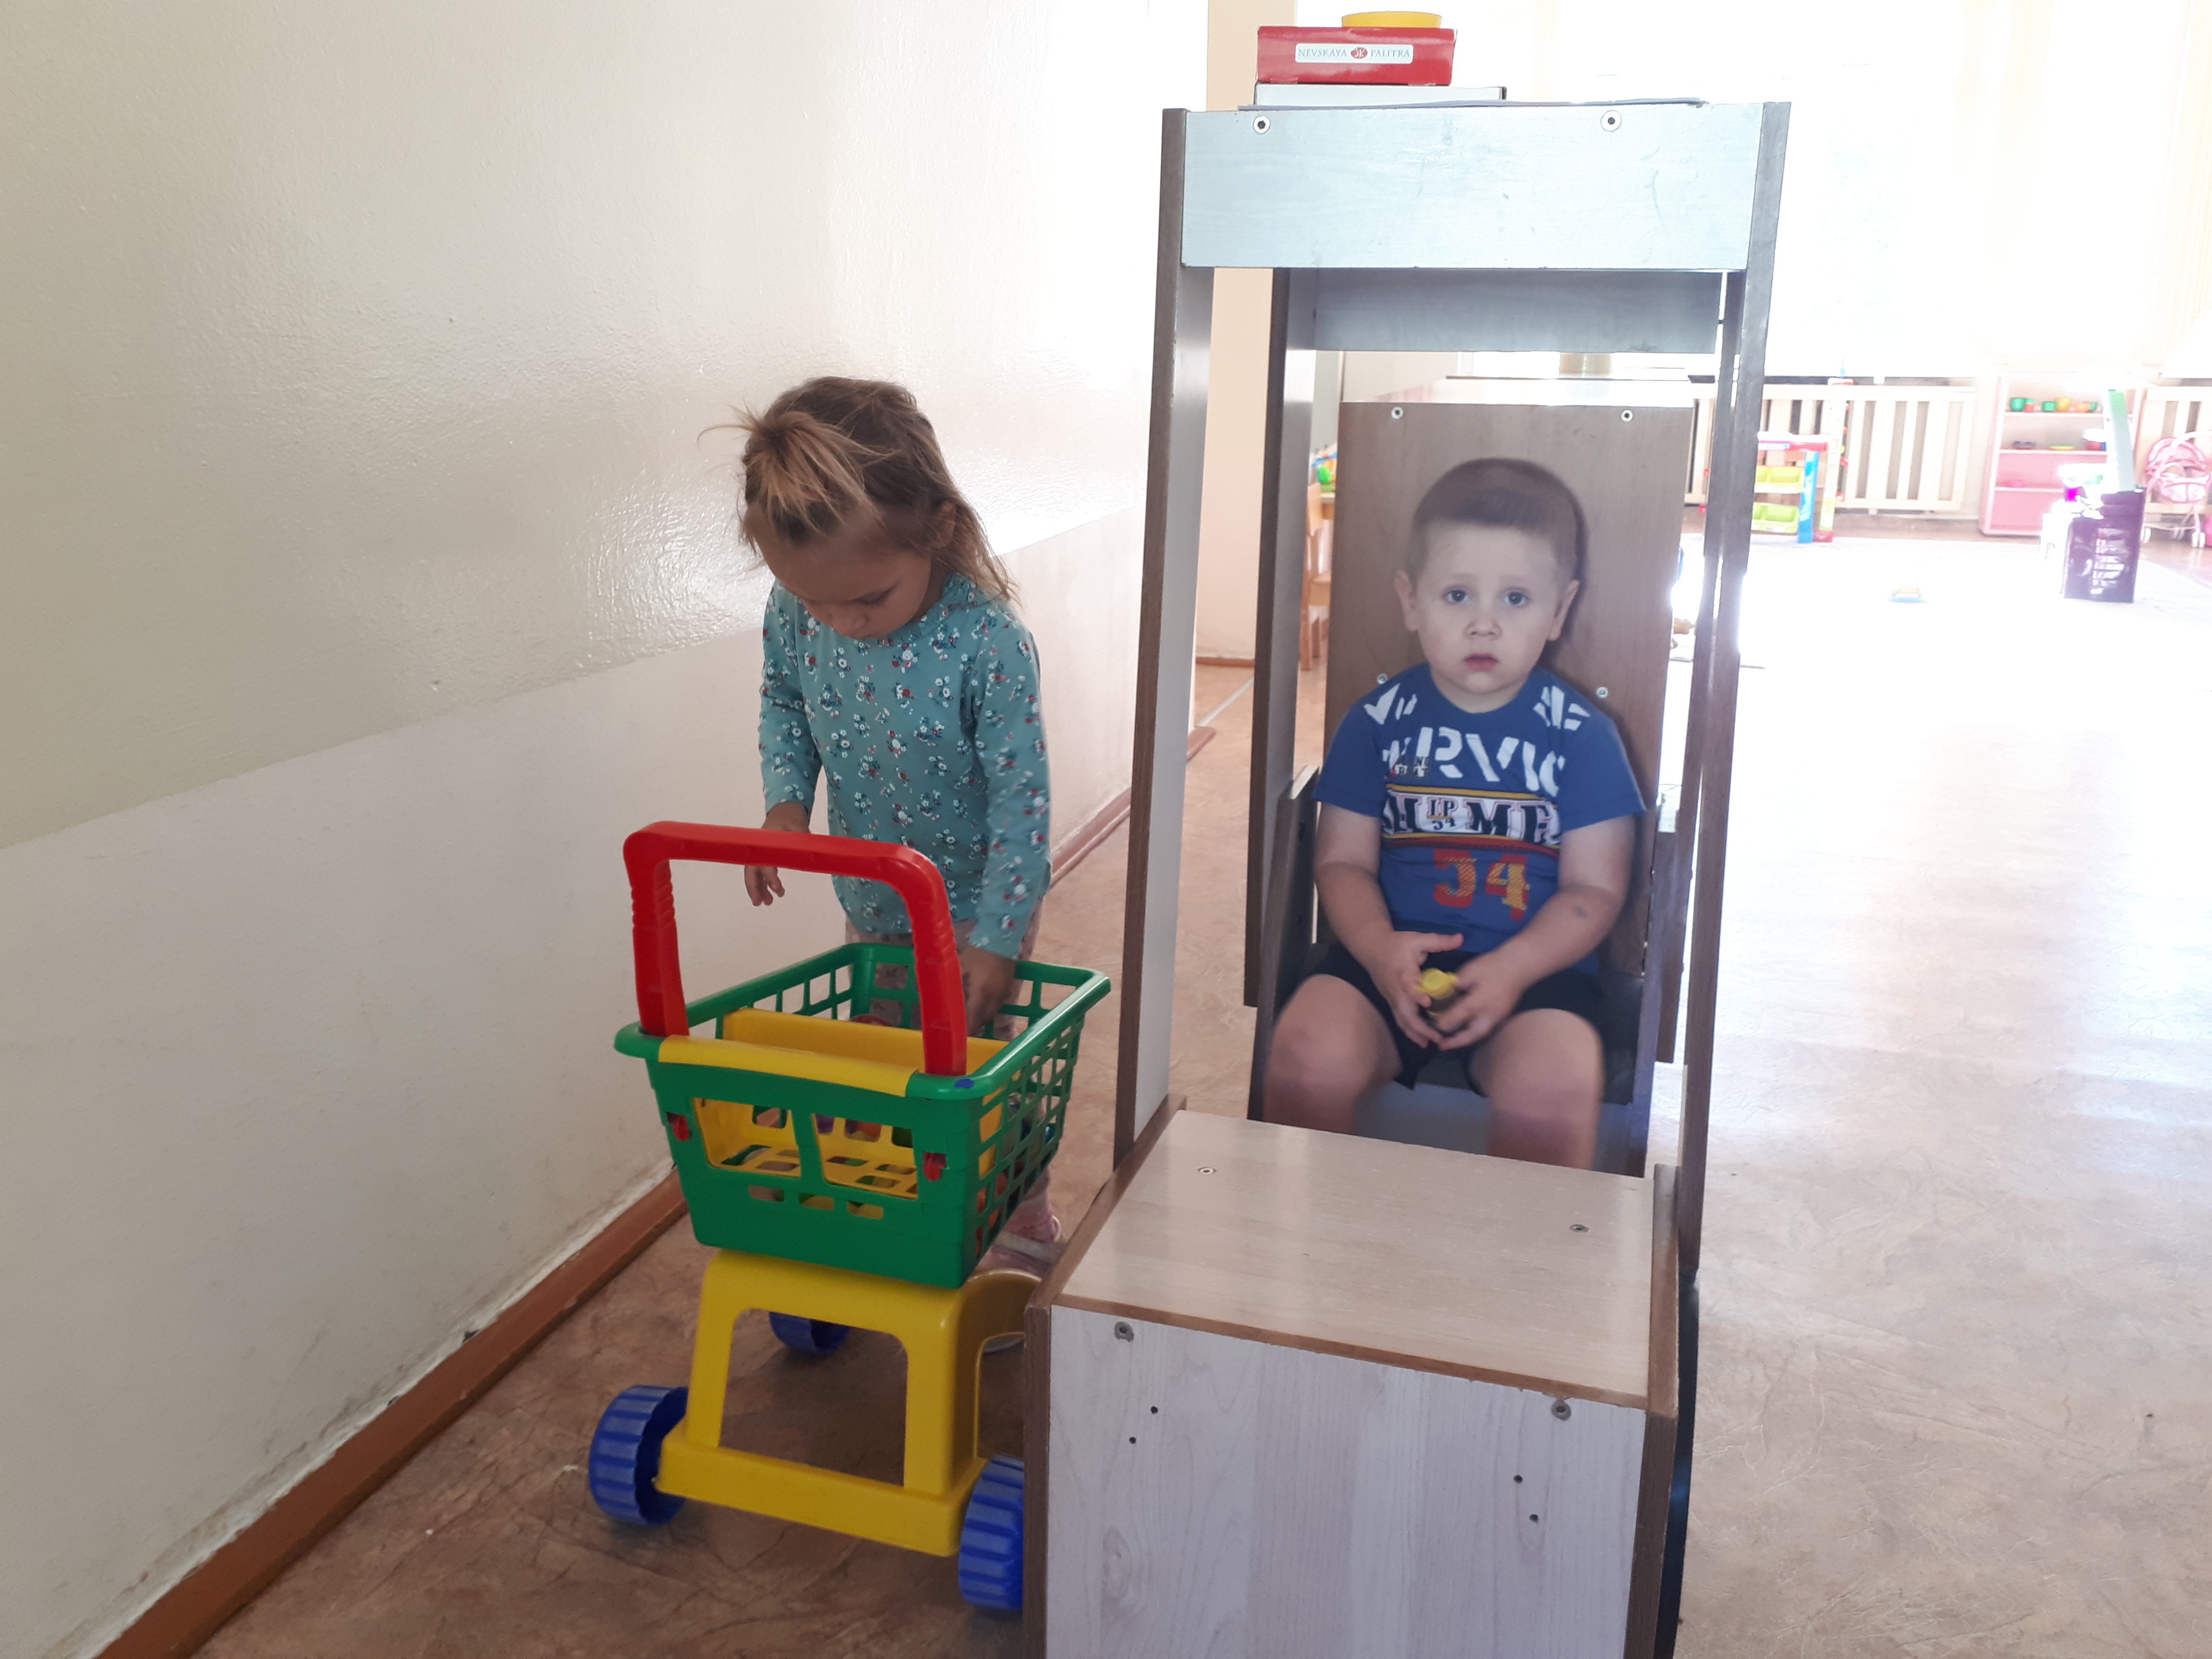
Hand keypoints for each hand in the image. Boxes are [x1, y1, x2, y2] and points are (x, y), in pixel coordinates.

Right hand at [744, 801, 810, 904]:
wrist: (785, 809)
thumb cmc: (792, 818)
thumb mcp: (799, 827)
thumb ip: (802, 841)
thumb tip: (809, 856)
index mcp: (766, 842)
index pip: (765, 862)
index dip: (769, 877)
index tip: (778, 889)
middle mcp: (760, 848)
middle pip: (752, 870)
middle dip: (755, 887)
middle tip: (761, 903)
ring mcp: (761, 852)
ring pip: (756, 873)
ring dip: (760, 888)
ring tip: (768, 902)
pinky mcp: (765, 855)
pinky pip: (762, 871)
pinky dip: (765, 883)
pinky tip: (773, 893)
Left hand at [959, 943, 1018, 1036]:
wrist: (1001, 941)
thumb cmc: (977, 954)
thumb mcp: (960, 968)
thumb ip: (952, 985)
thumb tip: (938, 998)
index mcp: (981, 993)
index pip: (973, 1020)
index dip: (966, 1030)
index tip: (956, 1035)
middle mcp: (994, 998)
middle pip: (983, 1020)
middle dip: (972, 1026)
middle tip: (960, 1027)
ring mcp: (1003, 995)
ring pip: (991, 1015)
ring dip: (980, 1018)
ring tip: (968, 1018)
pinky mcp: (1008, 990)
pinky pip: (997, 1007)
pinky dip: (987, 1010)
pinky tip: (979, 1006)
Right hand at [1353, 930, 1463, 1048]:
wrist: (1371, 948)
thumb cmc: (1396, 944)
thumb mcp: (1416, 939)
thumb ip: (1438, 941)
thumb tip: (1460, 938)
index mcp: (1403, 972)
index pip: (1408, 986)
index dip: (1417, 995)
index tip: (1428, 1003)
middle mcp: (1396, 989)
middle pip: (1405, 1012)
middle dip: (1420, 1027)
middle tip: (1438, 1037)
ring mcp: (1392, 998)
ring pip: (1402, 1020)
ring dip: (1416, 1033)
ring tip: (1431, 1044)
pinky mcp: (1391, 1002)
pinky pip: (1400, 1020)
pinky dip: (1410, 1032)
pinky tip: (1422, 1041)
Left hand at [1429, 951, 1530, 1049]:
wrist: (1519, 966)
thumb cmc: (1494, 966)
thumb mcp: (1472, 970)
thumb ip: (1458, 983)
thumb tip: (1447, 991)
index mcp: (1479, 1001)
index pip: (1460, 1014)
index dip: (1447, 1021)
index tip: (1437, 1026)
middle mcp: (1490, 1013)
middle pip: (1473, 1034)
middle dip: (1457, 1042)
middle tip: (1443, 1046)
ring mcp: (1498, 1016)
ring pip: (1480, 1033)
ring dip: (1466, 1039)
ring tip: (1452, 1042)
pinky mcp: (1503, 1015)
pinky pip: (1486, 1028)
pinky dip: (1475, 1033)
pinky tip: (1466, 1032)